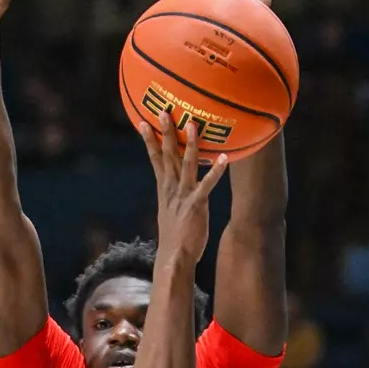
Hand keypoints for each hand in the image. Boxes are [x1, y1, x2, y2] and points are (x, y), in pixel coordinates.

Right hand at [141, 113, 228, 267]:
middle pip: (167, 155)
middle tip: (163, 111)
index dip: (149, 140)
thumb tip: (174, 186)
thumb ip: (173, 195)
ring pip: (187, 164)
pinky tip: (224, 158)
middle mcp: (171, 188)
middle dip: (165, 132)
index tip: (143, 122)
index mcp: (164, 188)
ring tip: (194, 125)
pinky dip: (215, 171)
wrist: (175, 256)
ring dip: (190, 144)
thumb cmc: (175, 236)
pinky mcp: (197, 204)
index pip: (155, 159)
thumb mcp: (170, 211)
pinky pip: (207, 184)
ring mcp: (184, 195)